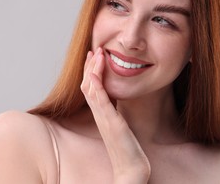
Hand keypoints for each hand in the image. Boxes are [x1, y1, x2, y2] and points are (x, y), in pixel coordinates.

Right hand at [80, 47, 150, 183]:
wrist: (131, 169)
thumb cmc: (128, 150)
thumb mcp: (121, 126)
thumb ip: (116, 114)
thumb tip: (118, 103)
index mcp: (102, 114)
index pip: (91, 88)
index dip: (91, 71)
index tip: (95, 56)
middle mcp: (99, 115)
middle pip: (87, 85)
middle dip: (90, 66)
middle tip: (94, 50)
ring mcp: (104, 119)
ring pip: (91, 90)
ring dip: (92, 70)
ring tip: (97, 54)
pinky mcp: (111, 123)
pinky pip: (100, 102)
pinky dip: (95, 87)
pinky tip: (94, 74)